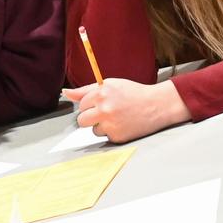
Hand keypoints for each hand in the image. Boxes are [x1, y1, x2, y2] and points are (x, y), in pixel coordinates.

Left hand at [63, 77, 191, 142]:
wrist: (157, 105)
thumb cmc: (133, 93)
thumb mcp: (110, 85)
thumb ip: (86, 90)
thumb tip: (65, 93)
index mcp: (101, 93)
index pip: (81, 104)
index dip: (91, 104)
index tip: (102, 103)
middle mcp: (104, 108)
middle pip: (81, 120)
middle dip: (90, 118)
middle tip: (106, 113)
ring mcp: (110, 124)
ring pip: (93, 130)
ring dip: (102, 126)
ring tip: (118, 118)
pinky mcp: (117, 136)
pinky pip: (105, 137)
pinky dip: (113, 132)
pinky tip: (124, 124)